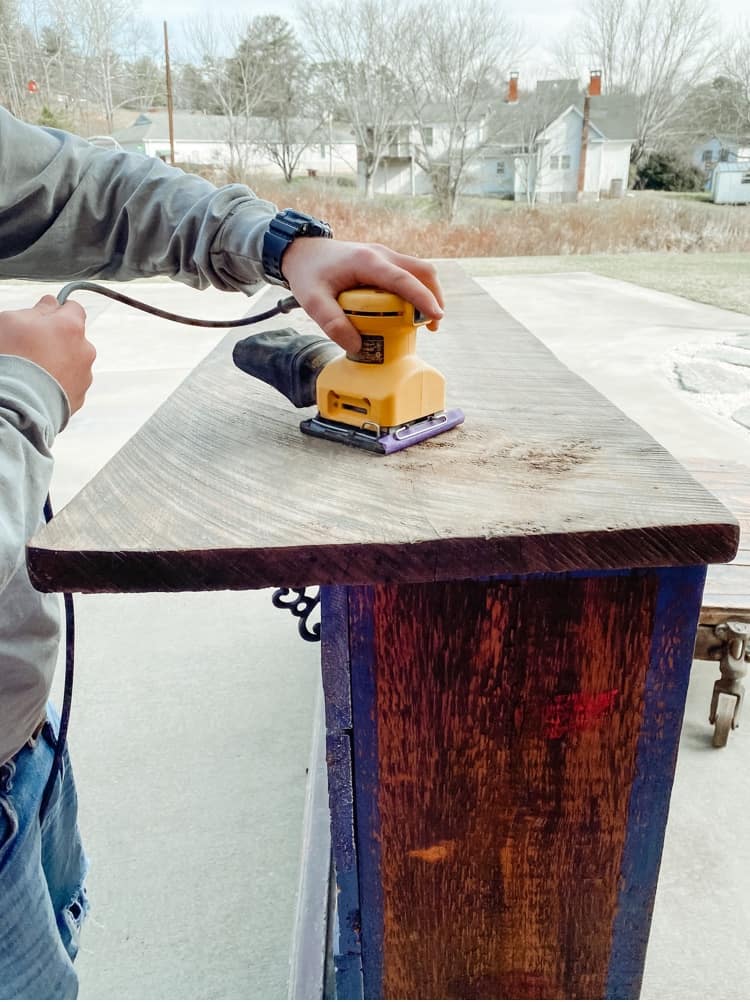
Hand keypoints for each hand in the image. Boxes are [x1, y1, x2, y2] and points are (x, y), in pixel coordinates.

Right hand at [0, 296, 94, 412]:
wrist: (16, 404)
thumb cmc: (11, 360)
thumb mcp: (12, 321)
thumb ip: (37, 309)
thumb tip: (50, 303)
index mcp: (71, 327)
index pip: (74, 308)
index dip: (58, 311)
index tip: (45, 317)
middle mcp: (85, 351)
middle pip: (74, 338)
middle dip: (57, 339)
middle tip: (32, 346)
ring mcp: (84, 377)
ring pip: (73, 362)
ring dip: (59, 362)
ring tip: (34, 370)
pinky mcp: (78, 398)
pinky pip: (70, 384)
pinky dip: (58, 383)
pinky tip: (39, 386)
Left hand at [280, 239, 444, 352]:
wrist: (302, 250)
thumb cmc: (308, 273)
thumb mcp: (312, 301)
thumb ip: (332, 324)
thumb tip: (358, 346)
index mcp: (366, 261)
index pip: (402, 279)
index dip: (422, 298)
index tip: (436, 316)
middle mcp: (381, 254)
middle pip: (421, 271)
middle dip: (433, 297)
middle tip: (432, 325)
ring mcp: (384, 255)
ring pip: (419, 270)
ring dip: (428, 293)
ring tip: (425, 321)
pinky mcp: (383, 261)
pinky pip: (409, 274)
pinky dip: (416, 290)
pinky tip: (410, 311)